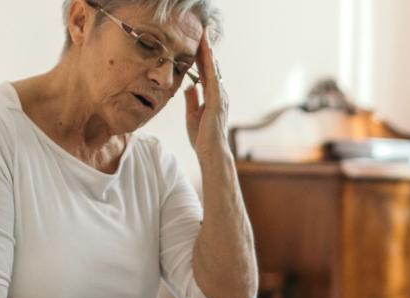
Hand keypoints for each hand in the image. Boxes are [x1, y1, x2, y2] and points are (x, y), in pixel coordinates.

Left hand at [184, 29, 228, 149]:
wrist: (211, 153)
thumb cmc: (203, 138)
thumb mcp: (193, 114)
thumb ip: (192, 99)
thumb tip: (189, 85)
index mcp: (213, 98)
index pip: (206, 73)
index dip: (202, 58)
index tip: (198, 44)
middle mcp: (219, 94)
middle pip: (212, 68)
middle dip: (207, 50)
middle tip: (203, 33)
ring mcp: (220, 97)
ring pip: (214, 69)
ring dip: (209, 53)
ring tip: (205, 37)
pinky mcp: (217, 101)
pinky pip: (212, 78)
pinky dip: (210, 65)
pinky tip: (207, 54)